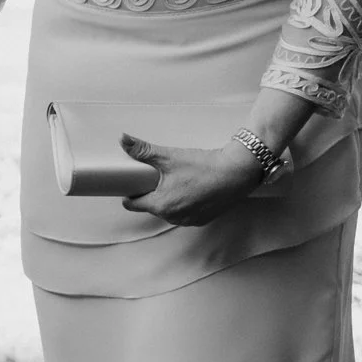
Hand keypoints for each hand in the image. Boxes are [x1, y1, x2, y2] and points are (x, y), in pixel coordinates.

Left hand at [118, 134, 265, 226]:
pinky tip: (191, 189)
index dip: (130, 192)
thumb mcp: (169, 157)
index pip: (133, 205)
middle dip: (151, 193)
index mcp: (161, 205)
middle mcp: (174, 217)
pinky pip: (185, 213)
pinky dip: (185, 203)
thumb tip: (124, 140)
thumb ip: (143, 150)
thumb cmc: (205, 167)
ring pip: (168, 211)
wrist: (238, 172)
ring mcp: (189, 220)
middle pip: (151, 207)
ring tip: (177, 181)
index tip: (132, 184)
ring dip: (168, 199)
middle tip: (159, 177)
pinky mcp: (203, 219)